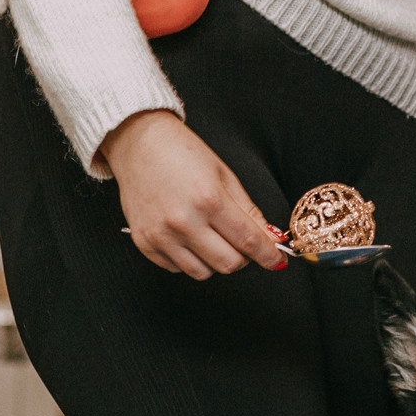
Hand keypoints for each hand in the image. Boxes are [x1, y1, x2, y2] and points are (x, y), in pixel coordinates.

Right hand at [100, 111, 285, 278]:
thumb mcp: (224, 176)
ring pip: (204, 273)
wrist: (137, 143)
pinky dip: (190, 259)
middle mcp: (184, 222)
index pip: (249, 242)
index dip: (268, 255)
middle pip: (229, 264)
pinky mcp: (145, 243)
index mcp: (209, 200)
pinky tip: (188, 237)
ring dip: (215, 261)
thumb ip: (249, 212)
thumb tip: (271, 239)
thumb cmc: (182, 153)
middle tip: (240, 242)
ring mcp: (161, 236)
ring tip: (211, 236)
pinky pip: (178, 268)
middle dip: (243, 257)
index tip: (277, 260)